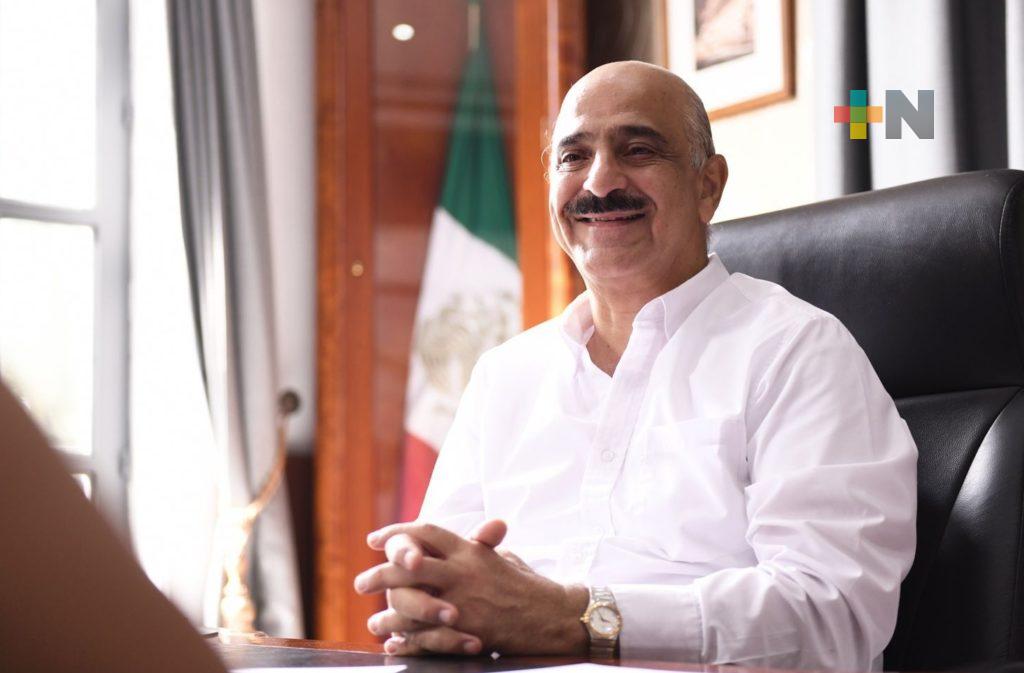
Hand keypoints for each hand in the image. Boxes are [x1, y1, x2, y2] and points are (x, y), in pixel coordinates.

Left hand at [355, 521, 587, 656]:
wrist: (552, 614)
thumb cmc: (526, 583)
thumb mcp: (500, 556)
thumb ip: (476, 546)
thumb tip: (460, 536)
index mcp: (469, 550)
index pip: (425, 532)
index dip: (397, 532)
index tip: (374, 540)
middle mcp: (462, 572)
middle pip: (409, 566)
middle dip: (380, 574)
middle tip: (361, 583)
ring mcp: (463, 602)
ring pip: (413, 604)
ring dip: (389, 614)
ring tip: (373, 620)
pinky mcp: (468, 630)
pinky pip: (428, 636)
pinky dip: (408, 641)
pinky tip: (395, 642)